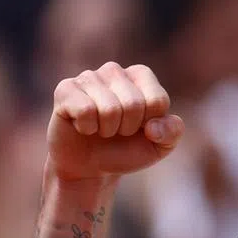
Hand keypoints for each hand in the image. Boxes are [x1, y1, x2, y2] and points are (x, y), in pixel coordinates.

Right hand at [47, 62, 183, 181]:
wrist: (90, 166)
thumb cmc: (126, 150)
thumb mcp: (159, 146)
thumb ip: (172, 133)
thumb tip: (153, 127)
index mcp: (141, 75)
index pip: (157, 101)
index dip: (151, 125)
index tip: (140, 128)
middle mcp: (114, 70)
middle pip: (134, 104)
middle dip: (128, 129)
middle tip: (117, 131)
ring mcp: (88, 77)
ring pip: (110, 109)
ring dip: (107, 130)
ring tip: (101, 129)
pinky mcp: (65, 89)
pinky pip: (85, 110)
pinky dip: (87, 128)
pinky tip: (83, 126)